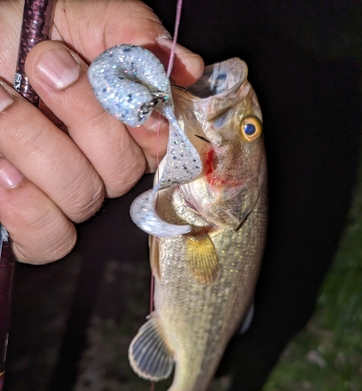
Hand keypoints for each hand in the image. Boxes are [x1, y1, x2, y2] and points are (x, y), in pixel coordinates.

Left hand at [0, 0, 203, 263]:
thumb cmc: (7, 44)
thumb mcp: (62, 19)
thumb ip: (123, 29)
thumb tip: (184, 65)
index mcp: (119, 124)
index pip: (161, 142)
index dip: (149, 123)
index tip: (123, 88)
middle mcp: (99, 166)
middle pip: (123, 173)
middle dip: (85, 117)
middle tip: (43, 68)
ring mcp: (67, 201)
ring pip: (84, 198)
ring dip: (38, 146)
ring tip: (0, 102)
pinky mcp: (36, 232)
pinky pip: (51, 238)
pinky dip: (26, 204)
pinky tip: (2, 169)